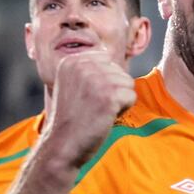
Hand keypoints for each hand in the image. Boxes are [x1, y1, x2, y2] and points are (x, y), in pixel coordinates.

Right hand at [43, 51, 135, 167]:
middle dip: (112, 91)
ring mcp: (96, 80)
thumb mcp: (72, 83)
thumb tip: (109, 49)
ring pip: (128, 83)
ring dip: (118, 100)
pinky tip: (105, 117)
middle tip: (93, 106)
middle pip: (119, 71)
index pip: (106, 59)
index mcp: (72, 61)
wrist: (62, 143)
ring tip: (98, 111)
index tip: (87, 95)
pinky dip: (123, 109)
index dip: (103, 80)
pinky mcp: (109, 96)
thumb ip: (88, 67)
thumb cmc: (71, 117)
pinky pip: (131, 97)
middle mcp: (83, 66)